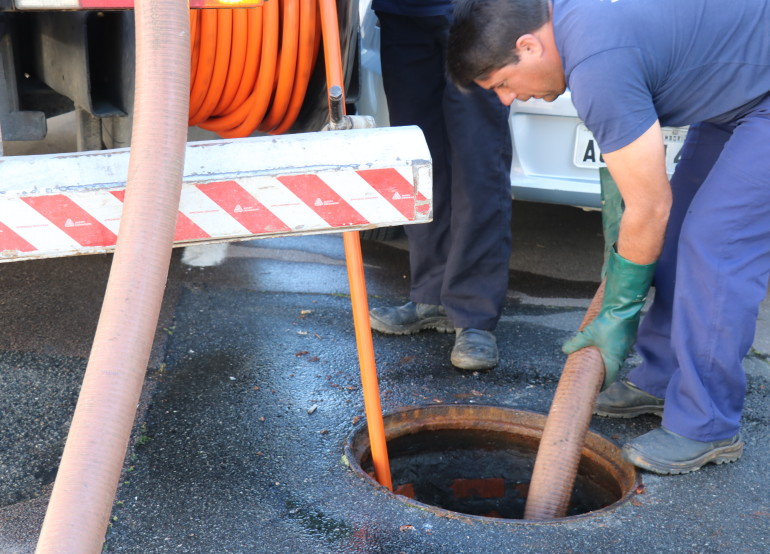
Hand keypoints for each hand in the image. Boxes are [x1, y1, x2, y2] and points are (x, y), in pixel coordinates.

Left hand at [563, 249, 655, 389]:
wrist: (623, 307)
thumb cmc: (606, 323)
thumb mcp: (587, 334)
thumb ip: (576, 343)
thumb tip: (565, 350)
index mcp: (614, 358)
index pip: (610, 377)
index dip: (603, 384)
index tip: (597, 388)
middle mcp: (622, 354)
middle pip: (613, 368)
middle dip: (604, 372)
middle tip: (594, 374)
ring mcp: (627, 345)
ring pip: (617, 357)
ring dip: (608, 360)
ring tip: (597, 360)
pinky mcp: (628, 336)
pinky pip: (619, 348)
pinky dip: (612, 350)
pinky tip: (604, 344)